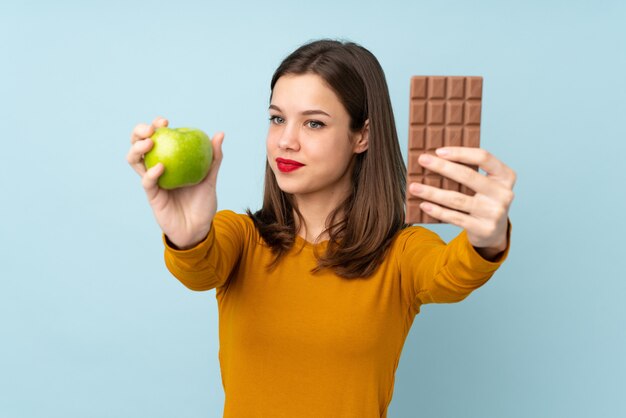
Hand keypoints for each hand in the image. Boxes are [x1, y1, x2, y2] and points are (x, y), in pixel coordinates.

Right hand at [126, 116, 224, 248]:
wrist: (199, 229)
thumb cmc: (202, 203)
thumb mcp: (210, 178)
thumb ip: (213, 158)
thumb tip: (219, 134)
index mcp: (169, 161)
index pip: (157, 138)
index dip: (155, 126)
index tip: (165, 121)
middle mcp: (156, 168)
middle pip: (138, 145)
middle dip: (139, 132)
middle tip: (151, 129)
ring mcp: (152, 181)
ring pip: (134, 161)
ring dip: (137, 149)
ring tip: (150, 142)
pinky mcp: (152, 196)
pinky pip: (147, 181)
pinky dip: (151, 173)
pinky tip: (160, 167)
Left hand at [408, 147, 515, 257]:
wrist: (494, 233)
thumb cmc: (484, 200)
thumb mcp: (486, 184)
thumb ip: (470, 171)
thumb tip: (436, 157)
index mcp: (506, 176)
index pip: (483, 157)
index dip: (461, 152)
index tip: (439, 151)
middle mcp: (504, 193)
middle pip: (468, 176)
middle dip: (441, 167)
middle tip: (422, 160)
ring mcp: (494, 213)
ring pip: (457, 199)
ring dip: (432, 192)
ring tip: (414, 187)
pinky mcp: (483, 228)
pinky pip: (454, 217)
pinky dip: (437, 210)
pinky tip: (423, 204)